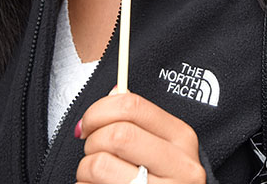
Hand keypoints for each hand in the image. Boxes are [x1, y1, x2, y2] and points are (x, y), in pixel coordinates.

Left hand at [75, 90, 205, 183]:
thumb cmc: (161, 182)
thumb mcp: (160, 149)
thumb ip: (137, 121)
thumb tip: (112, 93)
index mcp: (182, 139)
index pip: (132, 105)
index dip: (98, 110)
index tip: (87, 124)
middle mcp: (181, 168)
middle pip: (115, 134)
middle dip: (92, 143)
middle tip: (93, 155)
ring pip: (98, 166)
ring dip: (84, 172)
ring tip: (95, 179)